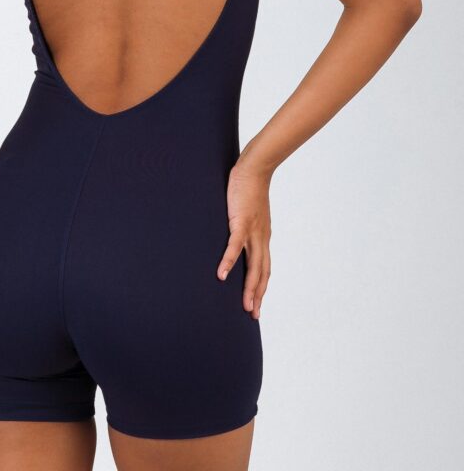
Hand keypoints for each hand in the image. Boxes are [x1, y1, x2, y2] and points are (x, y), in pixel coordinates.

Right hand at [217, 149, 272, 319]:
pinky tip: (221, 275)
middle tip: (253, 315)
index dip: (261, 287)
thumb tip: (236, 235)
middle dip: (258, 296)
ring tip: (245, 306)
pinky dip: (228, 262)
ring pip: (253, 266)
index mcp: (262, 238)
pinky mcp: (241, 222)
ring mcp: (252, 232)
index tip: (257, 304)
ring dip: (249, 288)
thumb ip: (244, 227)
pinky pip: (234, 247)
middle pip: (262, 273)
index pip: (264, 268)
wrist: (254, 170)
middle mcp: (261, 239)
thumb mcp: (249, 214)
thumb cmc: (249, 190)